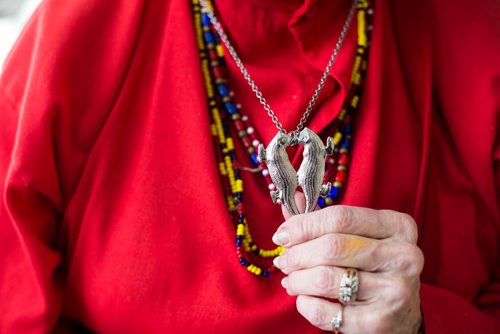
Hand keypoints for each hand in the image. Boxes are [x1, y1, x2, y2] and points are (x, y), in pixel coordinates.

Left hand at [273, 196, 423, 332]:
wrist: (402, 317)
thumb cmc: (375, 269)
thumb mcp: (361, 238)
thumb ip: (325, 221)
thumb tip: (293, 202)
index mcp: (398, 226)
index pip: (340, 217)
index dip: (304, 225)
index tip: (283, 235)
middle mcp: (403, 256)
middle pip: (332, 247)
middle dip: (297, 254)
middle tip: (283, 261)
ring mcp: (394, 291)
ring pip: (326, 278)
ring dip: (297, 280)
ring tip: (291, 280)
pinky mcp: (380, 322)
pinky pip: (326, 311)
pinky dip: (306, 304)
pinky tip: (304, 299)